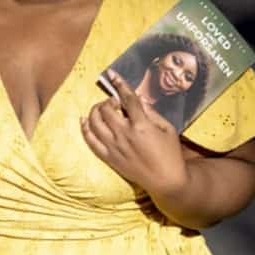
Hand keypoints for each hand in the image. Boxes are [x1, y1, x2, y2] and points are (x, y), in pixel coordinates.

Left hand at [81, 69, 187, 193]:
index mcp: (141, 126)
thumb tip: (137, 98)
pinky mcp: (108, 157)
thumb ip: (151, 112)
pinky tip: (84, 120)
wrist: (165, 180)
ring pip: (94, 122)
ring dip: (95, 111)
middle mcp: (124, 135)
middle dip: (108, 100)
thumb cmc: (170, 153)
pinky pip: (90, 141)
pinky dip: (85, 128)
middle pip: (106, 109)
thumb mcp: (167, 128)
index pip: (127, 99)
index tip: (112, 75)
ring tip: (102, 109)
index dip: (119, 84)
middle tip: (114, 101)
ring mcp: (114, 147)